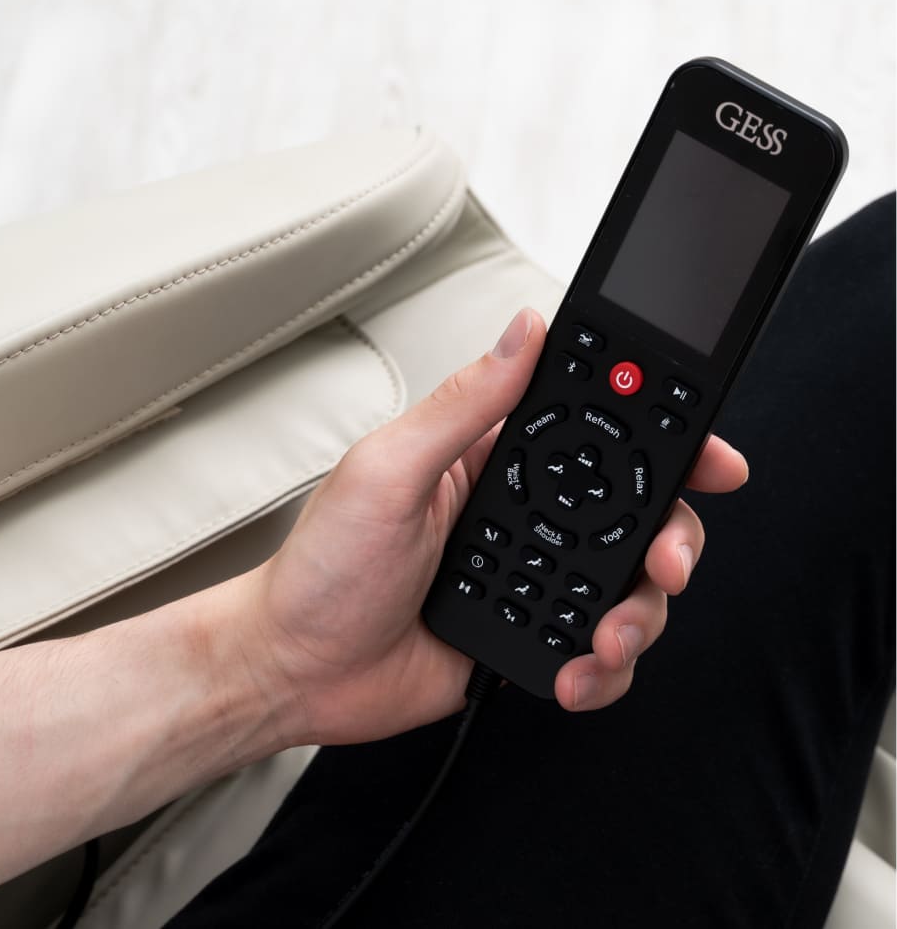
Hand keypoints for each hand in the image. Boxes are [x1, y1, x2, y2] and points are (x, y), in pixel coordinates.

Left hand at [249, 309, 747, 744]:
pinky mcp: (528, 635)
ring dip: (638, 614)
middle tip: (666, 562)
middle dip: (670, 538)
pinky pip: (597, 650)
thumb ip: (461, 404)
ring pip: (629, 586)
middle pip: (635, 512)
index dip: (662, 438)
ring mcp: (529, 577)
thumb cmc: (322, 566)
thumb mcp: (386, 470)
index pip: (594, 433)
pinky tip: (573, 671)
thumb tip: (523, 333)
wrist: (295, 669)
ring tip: (603, 636)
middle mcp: (521, 514)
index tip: (710, 454)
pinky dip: (603, 668)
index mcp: (490, 459)